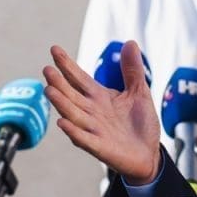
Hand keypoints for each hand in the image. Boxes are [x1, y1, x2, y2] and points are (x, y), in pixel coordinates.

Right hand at [43, 41, 160, 184]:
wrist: (149, 154)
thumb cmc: (141, 124)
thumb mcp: (139, 92)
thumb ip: (132, 70)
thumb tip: (130, 43)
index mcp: (99, 97)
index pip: (79, 78)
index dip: (67, 65)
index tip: (55, 49)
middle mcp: (91, 112)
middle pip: (71, 95)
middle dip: (59, 83)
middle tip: (47, 69)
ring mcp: (94, 130)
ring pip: (73, 114)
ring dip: (61, 103)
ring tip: (49, 90)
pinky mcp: (100, 147)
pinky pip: (84, 139)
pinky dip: (73, 132)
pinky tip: (62, 122)